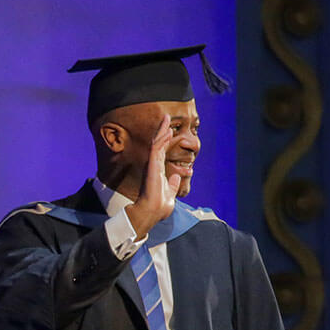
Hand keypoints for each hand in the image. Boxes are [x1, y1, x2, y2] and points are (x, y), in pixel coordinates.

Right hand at [126, 114, 179, 235]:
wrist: (152, 211)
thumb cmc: (159, 206)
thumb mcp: (170, 193)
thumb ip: (173, 185)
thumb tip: (177, 177)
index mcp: (158, 171)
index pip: (162, 152)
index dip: (165, 140)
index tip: (169, 130)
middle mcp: (154, 166)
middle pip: (159, 144)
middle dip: (162, 130)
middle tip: (165, 118)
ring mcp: (152, 165)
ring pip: (157, 143)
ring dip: (162, 131)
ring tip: (166, 119)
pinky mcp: (152, 166)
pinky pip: (157, 149)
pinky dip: (162, 139)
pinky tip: (167, 131)